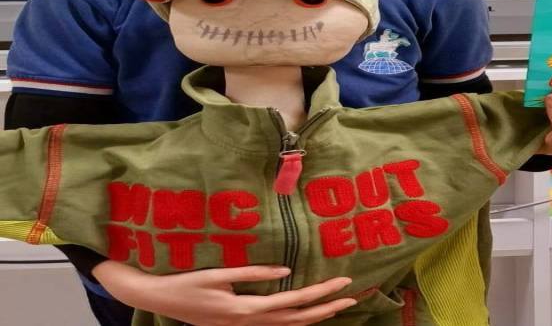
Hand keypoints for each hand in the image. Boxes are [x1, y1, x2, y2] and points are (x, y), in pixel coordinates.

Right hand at [94, 260, 356, 325]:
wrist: (158, 298)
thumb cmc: (187, 284)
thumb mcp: (219, 275)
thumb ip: (253, 273)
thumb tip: (287, 270)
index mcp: (247, 310)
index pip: (295, 302)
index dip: (321, 292)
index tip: (344, 282)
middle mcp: (249, 323)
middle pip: (298, 319)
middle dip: (328, 308)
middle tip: (353, 296)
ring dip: (315, 316)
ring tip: (339, 305)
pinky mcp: (240, 325)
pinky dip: (296, 321)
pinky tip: (308, 314)